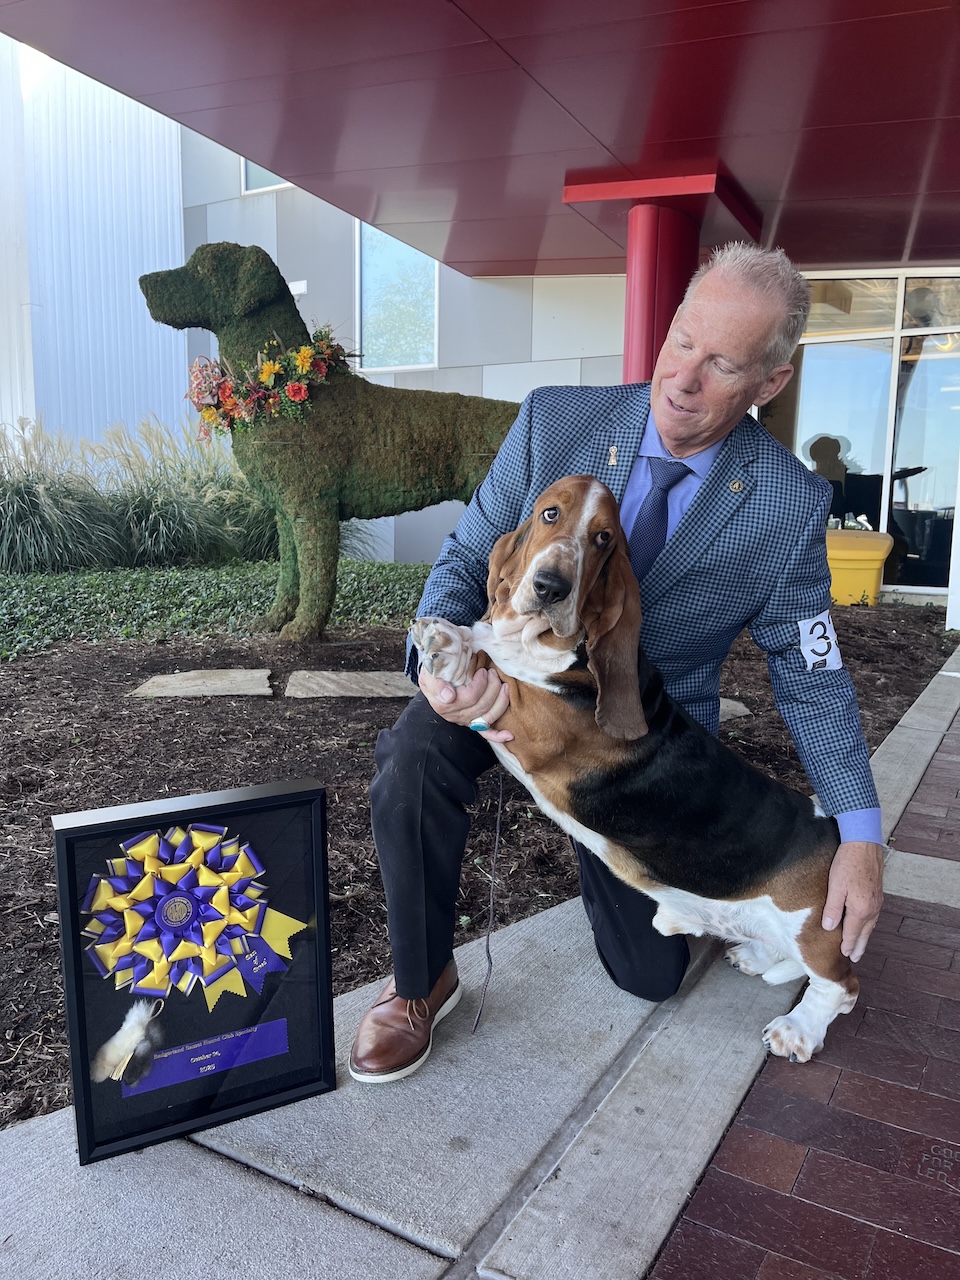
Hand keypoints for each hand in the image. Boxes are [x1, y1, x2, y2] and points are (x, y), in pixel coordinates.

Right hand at [418, 666, 512, 742]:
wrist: (435, 678)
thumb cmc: (434, 673)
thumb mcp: (429, 673)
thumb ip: (436, 683)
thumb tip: (449, 697)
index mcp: (444, 705)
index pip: (470, 697)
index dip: (481, 683)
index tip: (483, 670)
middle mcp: (455, 716)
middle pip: (482, 706)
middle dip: (493, 687)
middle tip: (493, 672)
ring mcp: (465, 721)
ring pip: (488, 716)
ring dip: (501, 701)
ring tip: (504, 685)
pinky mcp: (472, 723)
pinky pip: (485, 733)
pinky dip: (498, 736)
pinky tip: (509, 735)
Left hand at [822, 840, 884, 961]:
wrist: (864, 843)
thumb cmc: (847, 863)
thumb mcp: (835, 886)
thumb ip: (833, 909)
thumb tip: (829, 928)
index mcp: (861, 909)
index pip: (853, 933)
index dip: (848, 945)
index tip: (844, 955)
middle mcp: (872, 908)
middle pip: (865, 932)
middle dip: (859, 945)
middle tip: (855, 957)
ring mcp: (877, 900)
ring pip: (871, 924)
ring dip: (865, 935)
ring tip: (860, 944)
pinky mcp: (878, 893)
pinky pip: (874, 914)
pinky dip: (869, 924)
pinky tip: (865, 923)